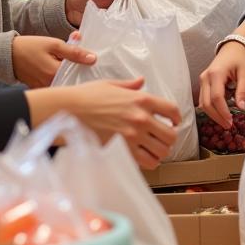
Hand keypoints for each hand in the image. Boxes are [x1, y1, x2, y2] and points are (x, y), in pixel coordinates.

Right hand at [11, 35, 95, 87]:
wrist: (8, 55)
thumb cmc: (31, 47)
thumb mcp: (54, 44)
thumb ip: (74, 52)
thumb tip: (93, 58)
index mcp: (54, 74)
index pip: (79, 74)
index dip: (87, 68)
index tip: (93, 63)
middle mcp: (50, 85)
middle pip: (73, 81)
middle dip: (80, 73)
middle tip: (87, 65)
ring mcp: (45, 89)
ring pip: (65, 84)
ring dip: (71, 76)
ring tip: (75, 67)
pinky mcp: (41, 89)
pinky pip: (56, 86)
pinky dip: (62, 79)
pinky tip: (65, 71)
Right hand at [27, 77, 180, 168]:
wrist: (68, 110)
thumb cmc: (86, 96)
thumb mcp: (110, 84)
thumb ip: (130, 85)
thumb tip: (141, 82)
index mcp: (141, 99)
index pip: (172, 110)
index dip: (176, 118)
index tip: (173, 122)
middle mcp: (141, 117)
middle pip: (171, 135)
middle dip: (169, 138)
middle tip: (161, 139)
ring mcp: (133, 135)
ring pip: (162, 151)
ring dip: (160, 151)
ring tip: (153, 149)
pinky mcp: (123, 149)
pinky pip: (147, 162)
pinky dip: (149, 162)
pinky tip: (143, 157)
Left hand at [64, 0, 136, 25]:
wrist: (71, 10)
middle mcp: (122, 0)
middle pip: (136, 2)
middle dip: (139, 4)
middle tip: (142, 7)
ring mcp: (119, 13)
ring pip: (131, 13)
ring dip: (133, 14)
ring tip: (137, 16)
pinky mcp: (114, 24)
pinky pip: (123, 23)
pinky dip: (125, 23)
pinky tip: (127, 24)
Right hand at [198, 41, 244, 128]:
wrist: (232, 48)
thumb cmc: (240, 59)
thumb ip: (243, 90)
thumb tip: (242, 109)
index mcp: (216, 74)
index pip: (216, 97)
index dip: (223, 111)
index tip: (231, 121)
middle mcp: (205, 78)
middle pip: (206, 103)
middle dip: (217, 116)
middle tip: (229, 125)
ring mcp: (202, 81)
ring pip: (202, 103)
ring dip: (213, 114)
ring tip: (226, 121)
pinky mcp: (203, 84)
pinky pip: (204, 99)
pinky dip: (211, 108)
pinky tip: (222, 113)